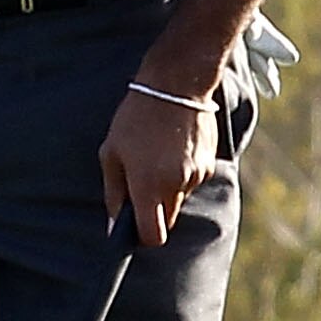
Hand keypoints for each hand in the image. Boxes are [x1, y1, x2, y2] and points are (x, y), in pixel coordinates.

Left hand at [99, 77, 216, 248]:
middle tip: (143, 183)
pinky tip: (174, 147)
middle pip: (167, 220)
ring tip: (158, 155)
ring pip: (180, 199)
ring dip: (169, 188)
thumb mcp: (111, 152)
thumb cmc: (136, 118)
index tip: (135, 226)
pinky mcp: (209, 164)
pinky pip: (193, 181)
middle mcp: (176, 186)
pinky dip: (183, 173)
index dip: (143, 236)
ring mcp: (196, 176)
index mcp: (148, 185)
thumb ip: (114, 191)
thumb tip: (116, 221)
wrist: (176, 85)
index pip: (153, 235)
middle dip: (155, 211)